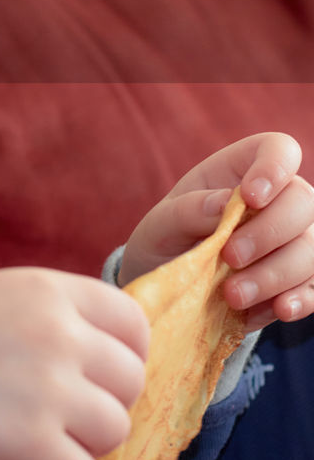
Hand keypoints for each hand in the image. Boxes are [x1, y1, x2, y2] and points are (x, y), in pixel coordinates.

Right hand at [0, 268, 148, 459]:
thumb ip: (49, 319)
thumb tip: (111, 362)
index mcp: (45, 290)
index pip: (132, 323)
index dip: (124, 356)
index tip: (98, 377)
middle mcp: (57, 332)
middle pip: (129, 380)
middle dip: (100, 402)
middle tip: (52, 415)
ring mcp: (50, 388)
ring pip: (114, 428)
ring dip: (79, 441)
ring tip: (23, 434)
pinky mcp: (36, 443)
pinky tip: (15, 455)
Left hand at [119, 132, 313, 330]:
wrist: (170, 289)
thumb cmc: (165, 242)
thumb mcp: (159, 225)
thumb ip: (186, 210)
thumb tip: (221, 203)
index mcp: (241, 171)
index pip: (279, 150)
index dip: (274, 167)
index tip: (250, 197)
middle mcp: (279, 200)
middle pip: (303, 201)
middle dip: (269, 232)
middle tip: (229, 256)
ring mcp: (295, 240)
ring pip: (312, 249)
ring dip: (275, 274)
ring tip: (233, 295)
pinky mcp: (300, 281)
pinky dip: (300, 299)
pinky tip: (278, 309)